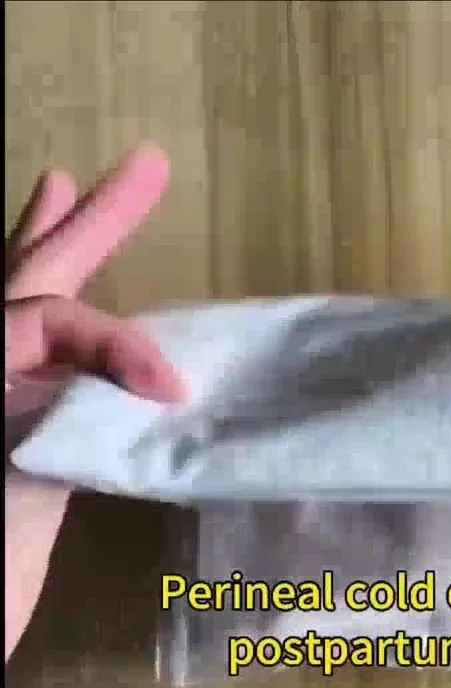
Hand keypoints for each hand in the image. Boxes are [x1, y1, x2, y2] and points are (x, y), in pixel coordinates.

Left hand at [4, 144, 184, 661]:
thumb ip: (55, 428)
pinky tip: (107, 320)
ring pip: (24, 313)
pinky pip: (55, 373)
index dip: (110, 342)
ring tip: (64, 183)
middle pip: (27, 279)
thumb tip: (141, 385)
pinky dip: (80, 337)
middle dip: (89, 224)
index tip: (169, 386)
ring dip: (55, 249)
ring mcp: (4, 410)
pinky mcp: (28, 451)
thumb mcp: (10, 493)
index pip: (41, 318)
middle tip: (146, 165)